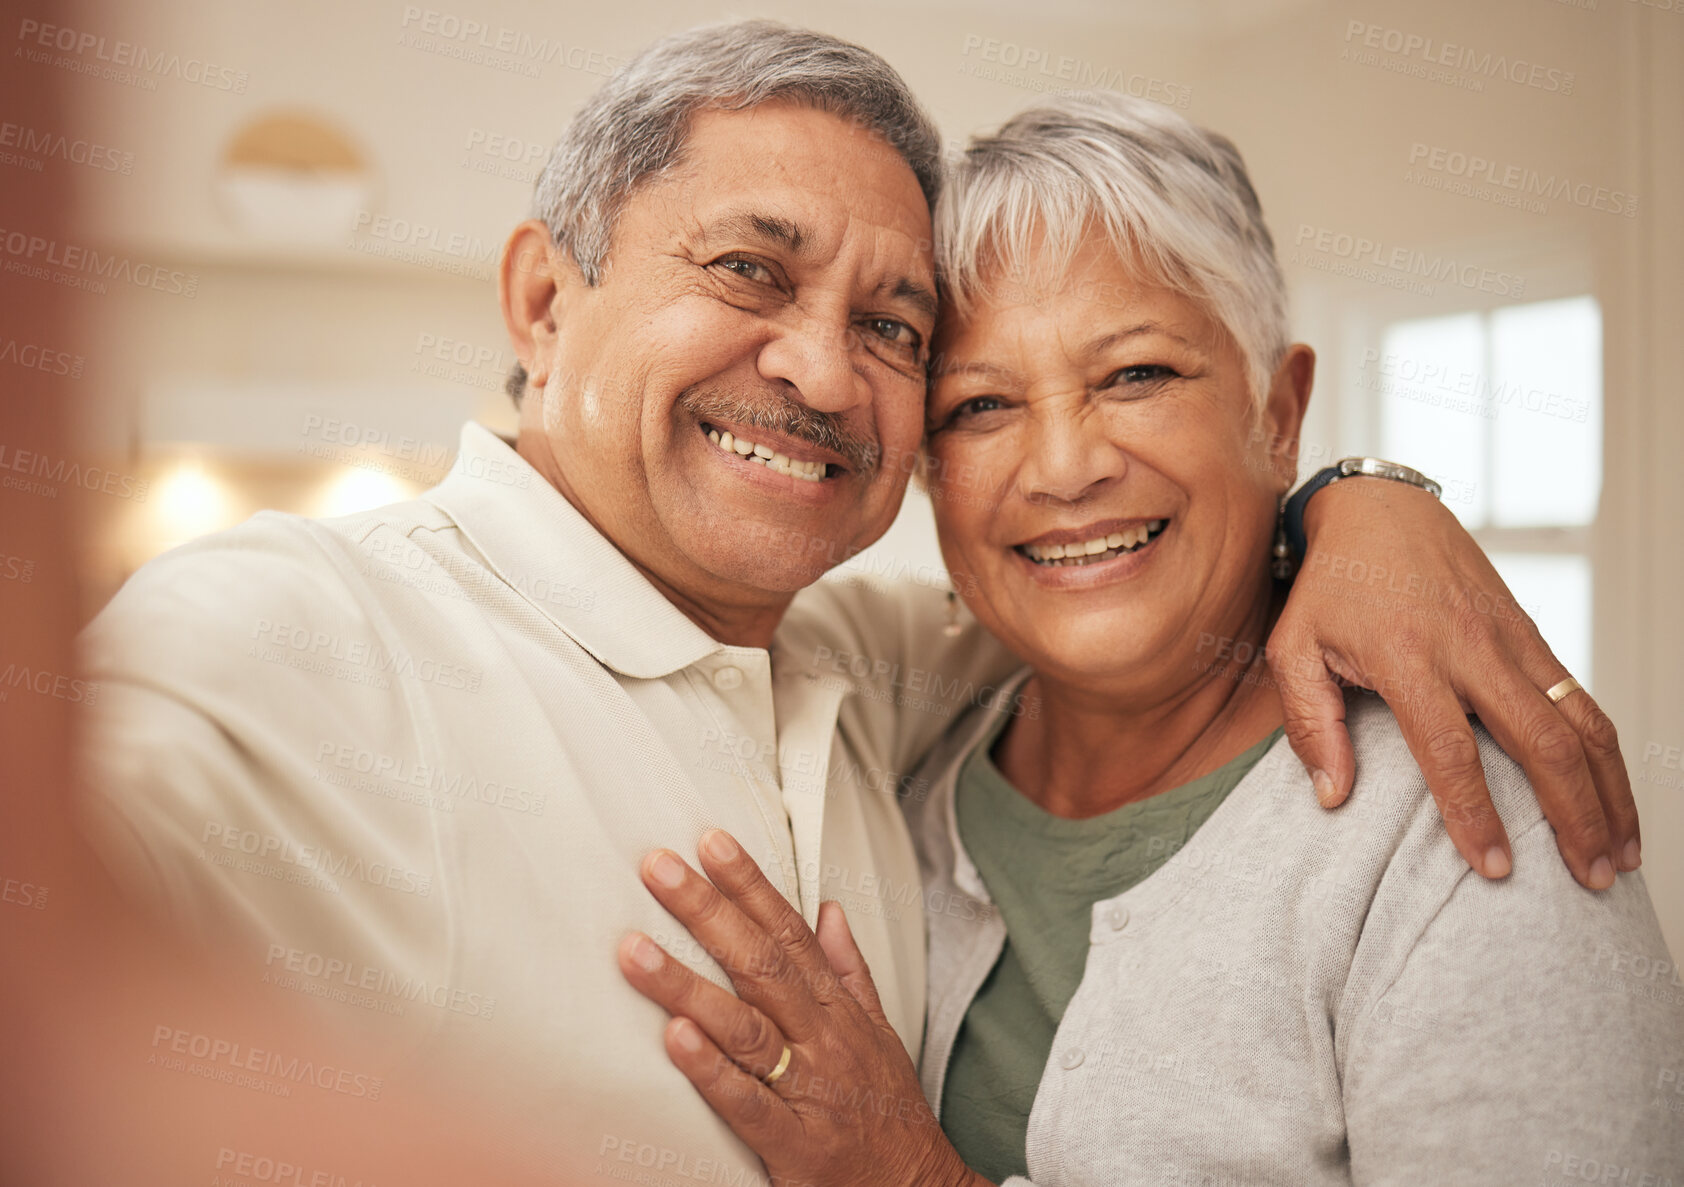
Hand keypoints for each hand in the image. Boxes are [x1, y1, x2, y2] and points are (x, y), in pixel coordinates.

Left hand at [616, 830, 989, 1186]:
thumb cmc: (891, 1113)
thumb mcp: (881, 1033)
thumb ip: (850, 971)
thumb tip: (829, 910)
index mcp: (837, 1009)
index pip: (789, 932)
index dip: (750, 884)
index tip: (711, 841)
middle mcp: (823, 1039)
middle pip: (761, 963)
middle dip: (707, 911)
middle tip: (657, 867)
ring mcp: (808, 1090)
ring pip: (744, 1026)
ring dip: (687, 984)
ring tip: (634, 950)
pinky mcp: (793, 1145)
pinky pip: (746, 1102)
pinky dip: (711, 1070)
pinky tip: (675, 1039)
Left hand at [1270, 477, 1637, 889]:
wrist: (1380, 509)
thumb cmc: (1331, 587)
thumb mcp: (1291, 647)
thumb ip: (1309, 722)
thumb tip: (1333, 796)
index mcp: (1406, 655)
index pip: (1448, 748)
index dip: (1474, 812)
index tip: (1495, 868)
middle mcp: (1470, 646)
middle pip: (1539, 740)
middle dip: (1572, 815)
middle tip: (1588, 880)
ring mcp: (1510, 638)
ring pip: (1579, 721)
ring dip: (1608, 791)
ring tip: (1619, 856)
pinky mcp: (1532, 633)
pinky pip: (1580, 698)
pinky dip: (1604, 753)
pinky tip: (1613, 798)